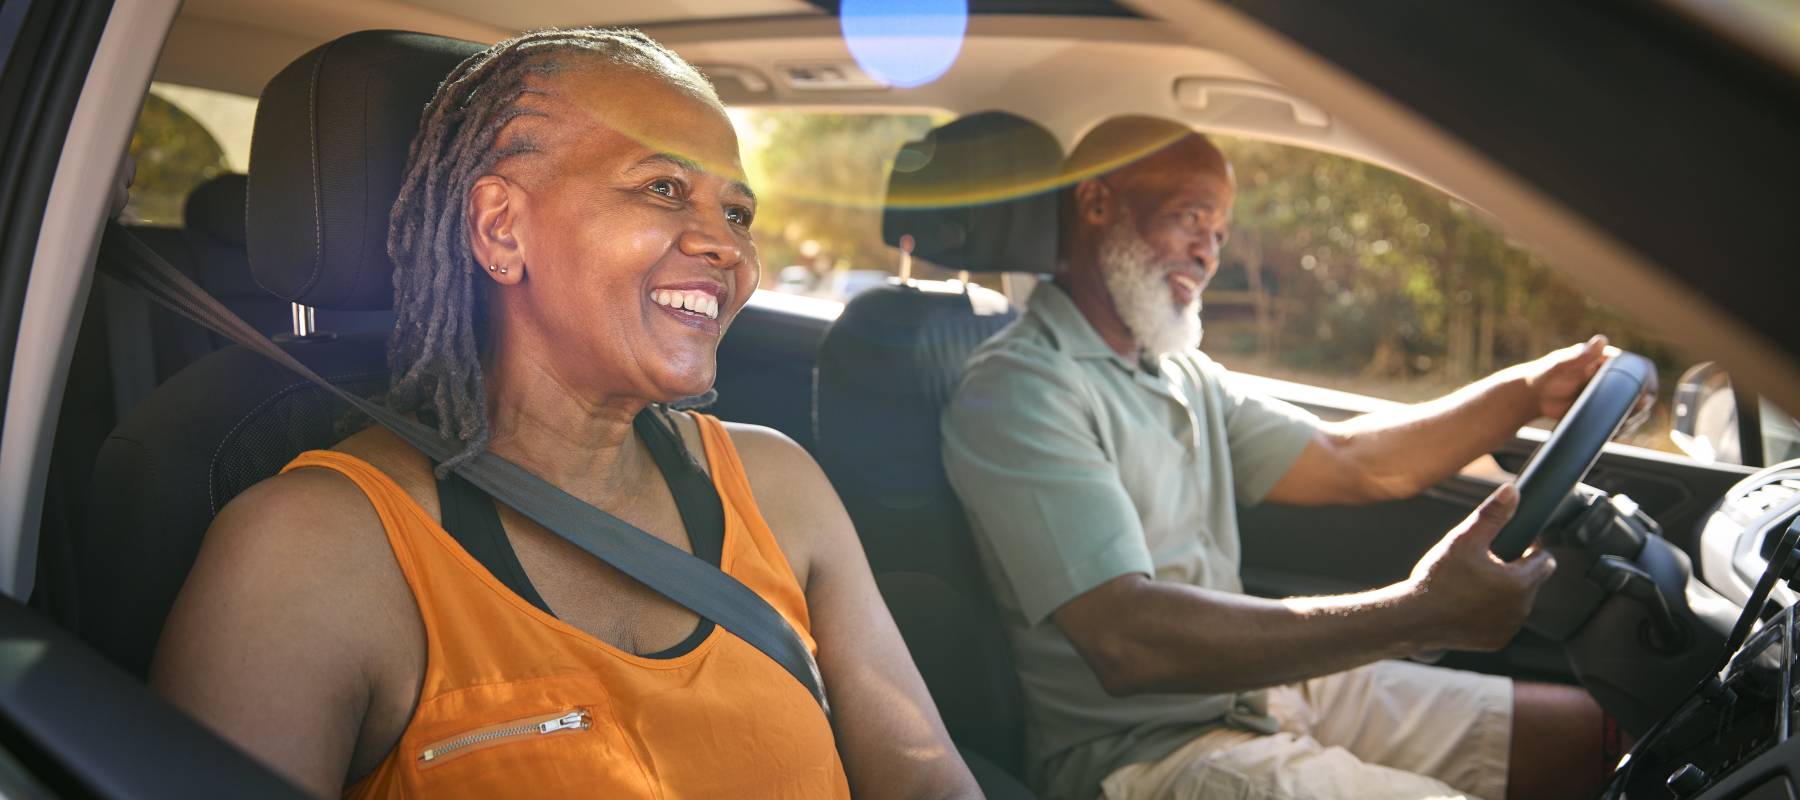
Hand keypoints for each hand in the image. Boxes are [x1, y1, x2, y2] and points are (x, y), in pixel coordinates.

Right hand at [1403, 484, 1556, 651]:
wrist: (1413, 619)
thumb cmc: (1437, 579)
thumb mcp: (1464, 539)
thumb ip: (1492, 515)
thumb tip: (1512, 492)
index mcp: (1519, 583)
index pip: (1545, 560)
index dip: (1531, 548)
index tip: (1511, 544)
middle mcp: (1520, 609)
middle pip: (1530, 581)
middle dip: (1514, 569)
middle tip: (1483, 562)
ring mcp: (1508, 628)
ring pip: (1516, 602)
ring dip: (1503, 592)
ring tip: (1473, 583)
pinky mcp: (1494, 641)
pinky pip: (1502, 621)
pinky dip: (1491, 612)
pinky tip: (1468, 603)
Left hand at [1521, 335, 1656, 425]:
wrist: (1533, 396)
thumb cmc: (1546, 374)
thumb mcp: (1562, 364)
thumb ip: (1580, 355)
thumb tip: (1601, 339)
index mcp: (1609, 361)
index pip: (1640, 368)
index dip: (1648, 382)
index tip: (1644, 397)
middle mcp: (1614, 378)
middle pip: (1642, 391)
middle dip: (1642, 406)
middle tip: (1631, 418)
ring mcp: (1610, 395)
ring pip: (1634, 408)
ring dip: (1634, 420)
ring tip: (1621, 428)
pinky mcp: (1603, 410)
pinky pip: (1620, 419)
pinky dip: (1623, 428)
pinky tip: (1616, 434)